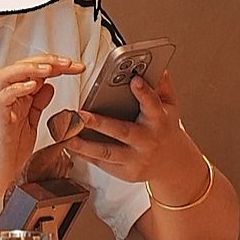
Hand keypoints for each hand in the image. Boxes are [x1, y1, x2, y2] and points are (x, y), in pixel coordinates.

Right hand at [0, 55, 77, 205]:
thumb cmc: (6, 154)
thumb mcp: (30, 124)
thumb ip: (37, 104)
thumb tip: (49, 86)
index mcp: (17, 99)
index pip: (35, 71)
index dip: (56, 65)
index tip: (76, 66)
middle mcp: (7, 100)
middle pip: (21, 67)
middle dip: (46, 61)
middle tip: (67, 63)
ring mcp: (1, 110)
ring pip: (6, 76)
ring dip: (28, 69)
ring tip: (48, 69)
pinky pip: (1, 99)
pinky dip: (16, 89)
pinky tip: (31, 86)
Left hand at [65, 65, 202, 198]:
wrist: (172, 164)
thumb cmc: (166, 130)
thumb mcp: (170, 107)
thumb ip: (162, 86)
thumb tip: (157, 67)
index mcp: (159, 121)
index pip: (152, 104)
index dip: (144, 92)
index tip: (134, 80)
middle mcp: (147, 141)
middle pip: (122, 131)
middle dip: (100, 123)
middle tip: (80, 114)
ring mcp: (136, 159)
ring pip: (107, 152)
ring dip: (84, 145)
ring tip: (66, 135)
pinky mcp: (126, 172)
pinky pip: (102, 164)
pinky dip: (85, 156)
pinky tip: (70, 146)